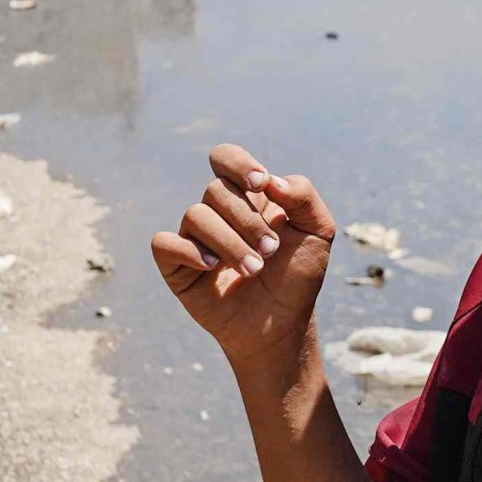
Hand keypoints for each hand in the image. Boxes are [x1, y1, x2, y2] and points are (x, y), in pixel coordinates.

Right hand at [147, 144, 334, 379]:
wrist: (283, 323)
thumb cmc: (298, 275)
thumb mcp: (318, 232)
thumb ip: (303, 195)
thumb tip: (270, 181)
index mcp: (247, 195)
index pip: (225, 158)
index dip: (238, 164)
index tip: (261, 184)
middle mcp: (217, 211)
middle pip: (216, 190)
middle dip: (248, 220)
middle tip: (271, 251)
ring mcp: (194, 237)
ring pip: (195, 215)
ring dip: (229, 243)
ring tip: (255, 270)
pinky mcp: (177, 266)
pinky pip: (164, 243)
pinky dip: (189, 251)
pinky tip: (213, 267)